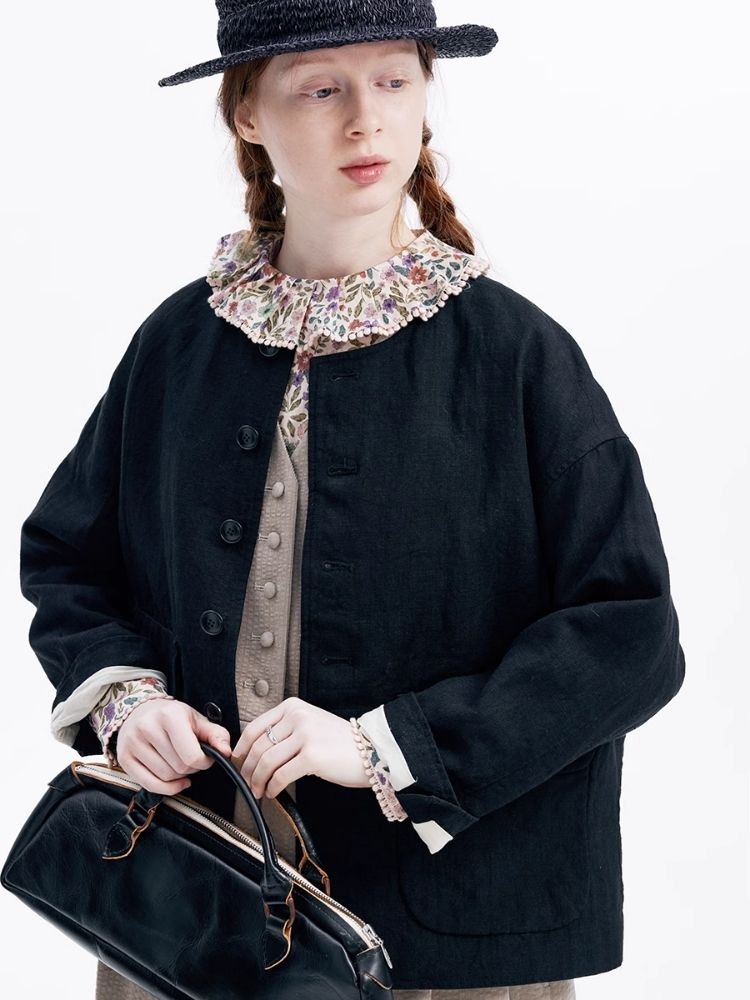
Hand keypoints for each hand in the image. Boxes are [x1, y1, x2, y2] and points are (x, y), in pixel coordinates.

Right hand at [116, 698, 232, 794]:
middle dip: (191, 768)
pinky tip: (175, 781)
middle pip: (179, 767)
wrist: (139, 711)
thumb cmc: (171, 716)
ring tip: (179, 762)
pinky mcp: (124, 759)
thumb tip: (227, 752)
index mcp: (169, 716)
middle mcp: (148, 728)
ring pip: (165, 777)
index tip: (206, 757)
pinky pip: (150, 785)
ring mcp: (133, 744)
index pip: (192, 756)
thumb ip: (216, 735)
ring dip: (179, 776)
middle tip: (191, 758)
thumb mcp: (196, 719)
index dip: (204, 762)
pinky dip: (167, 788)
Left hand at [231, 697, 370, 799]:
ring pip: (267, 762)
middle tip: (246, 782)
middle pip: (258, 746)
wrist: (371, 750)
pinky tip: (273, 792)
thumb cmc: (341, 742)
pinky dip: (272, 787)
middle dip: (247, 769)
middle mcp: (298, 717)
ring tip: (258, 790)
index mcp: (294, 707)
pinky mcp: (312, 755)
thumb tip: (258, 750)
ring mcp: (305, 735)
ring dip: (257, 781)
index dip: (241, 748)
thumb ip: (286, 730)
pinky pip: (281, 775)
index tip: (237, 761)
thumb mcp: (311, 724)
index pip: (254, 727)